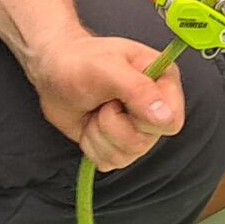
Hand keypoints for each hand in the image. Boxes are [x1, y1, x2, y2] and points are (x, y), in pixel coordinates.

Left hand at [23, 30, 183, 171]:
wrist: (53, 71)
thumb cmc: (80, 61)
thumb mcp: (107, 67)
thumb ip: (138, 89)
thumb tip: (165, 116)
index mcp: (163, 81)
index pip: (172, 121)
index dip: (145, 120)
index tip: (120, 102)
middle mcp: (155, 107)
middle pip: (145, 142)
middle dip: (112, 125)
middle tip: (102, 102)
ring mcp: (137, 128)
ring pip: (126, 156)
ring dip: (99, 135)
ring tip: (95, 110)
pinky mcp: (118, 143)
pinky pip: (110, 162)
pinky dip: (91, 146)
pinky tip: (89, 123)